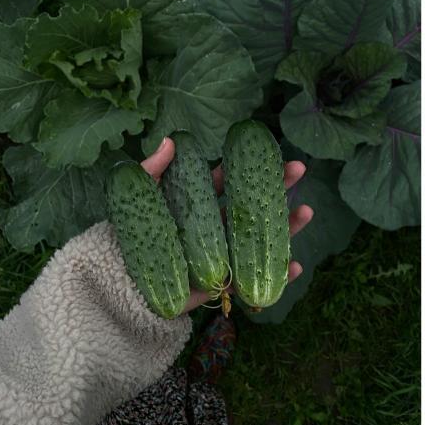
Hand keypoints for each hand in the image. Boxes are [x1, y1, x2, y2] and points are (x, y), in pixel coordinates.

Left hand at [141, 137, 312, 314]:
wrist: (118, 282)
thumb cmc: (128, 236)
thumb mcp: (139, 198)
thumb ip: (152, 170)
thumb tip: (172, 140)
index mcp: (195, 206)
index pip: (228, 183)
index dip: (249, 168)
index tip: (272, 153)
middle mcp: (211, 228)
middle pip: (249, 207)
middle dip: (276, 189)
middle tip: (299, 172)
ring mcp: (218, 256)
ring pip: (258, 240)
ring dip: (284, 227)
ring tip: (306, 213)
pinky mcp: (219, 284)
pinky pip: (250, 279)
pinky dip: (274, 275)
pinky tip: (296, 266)